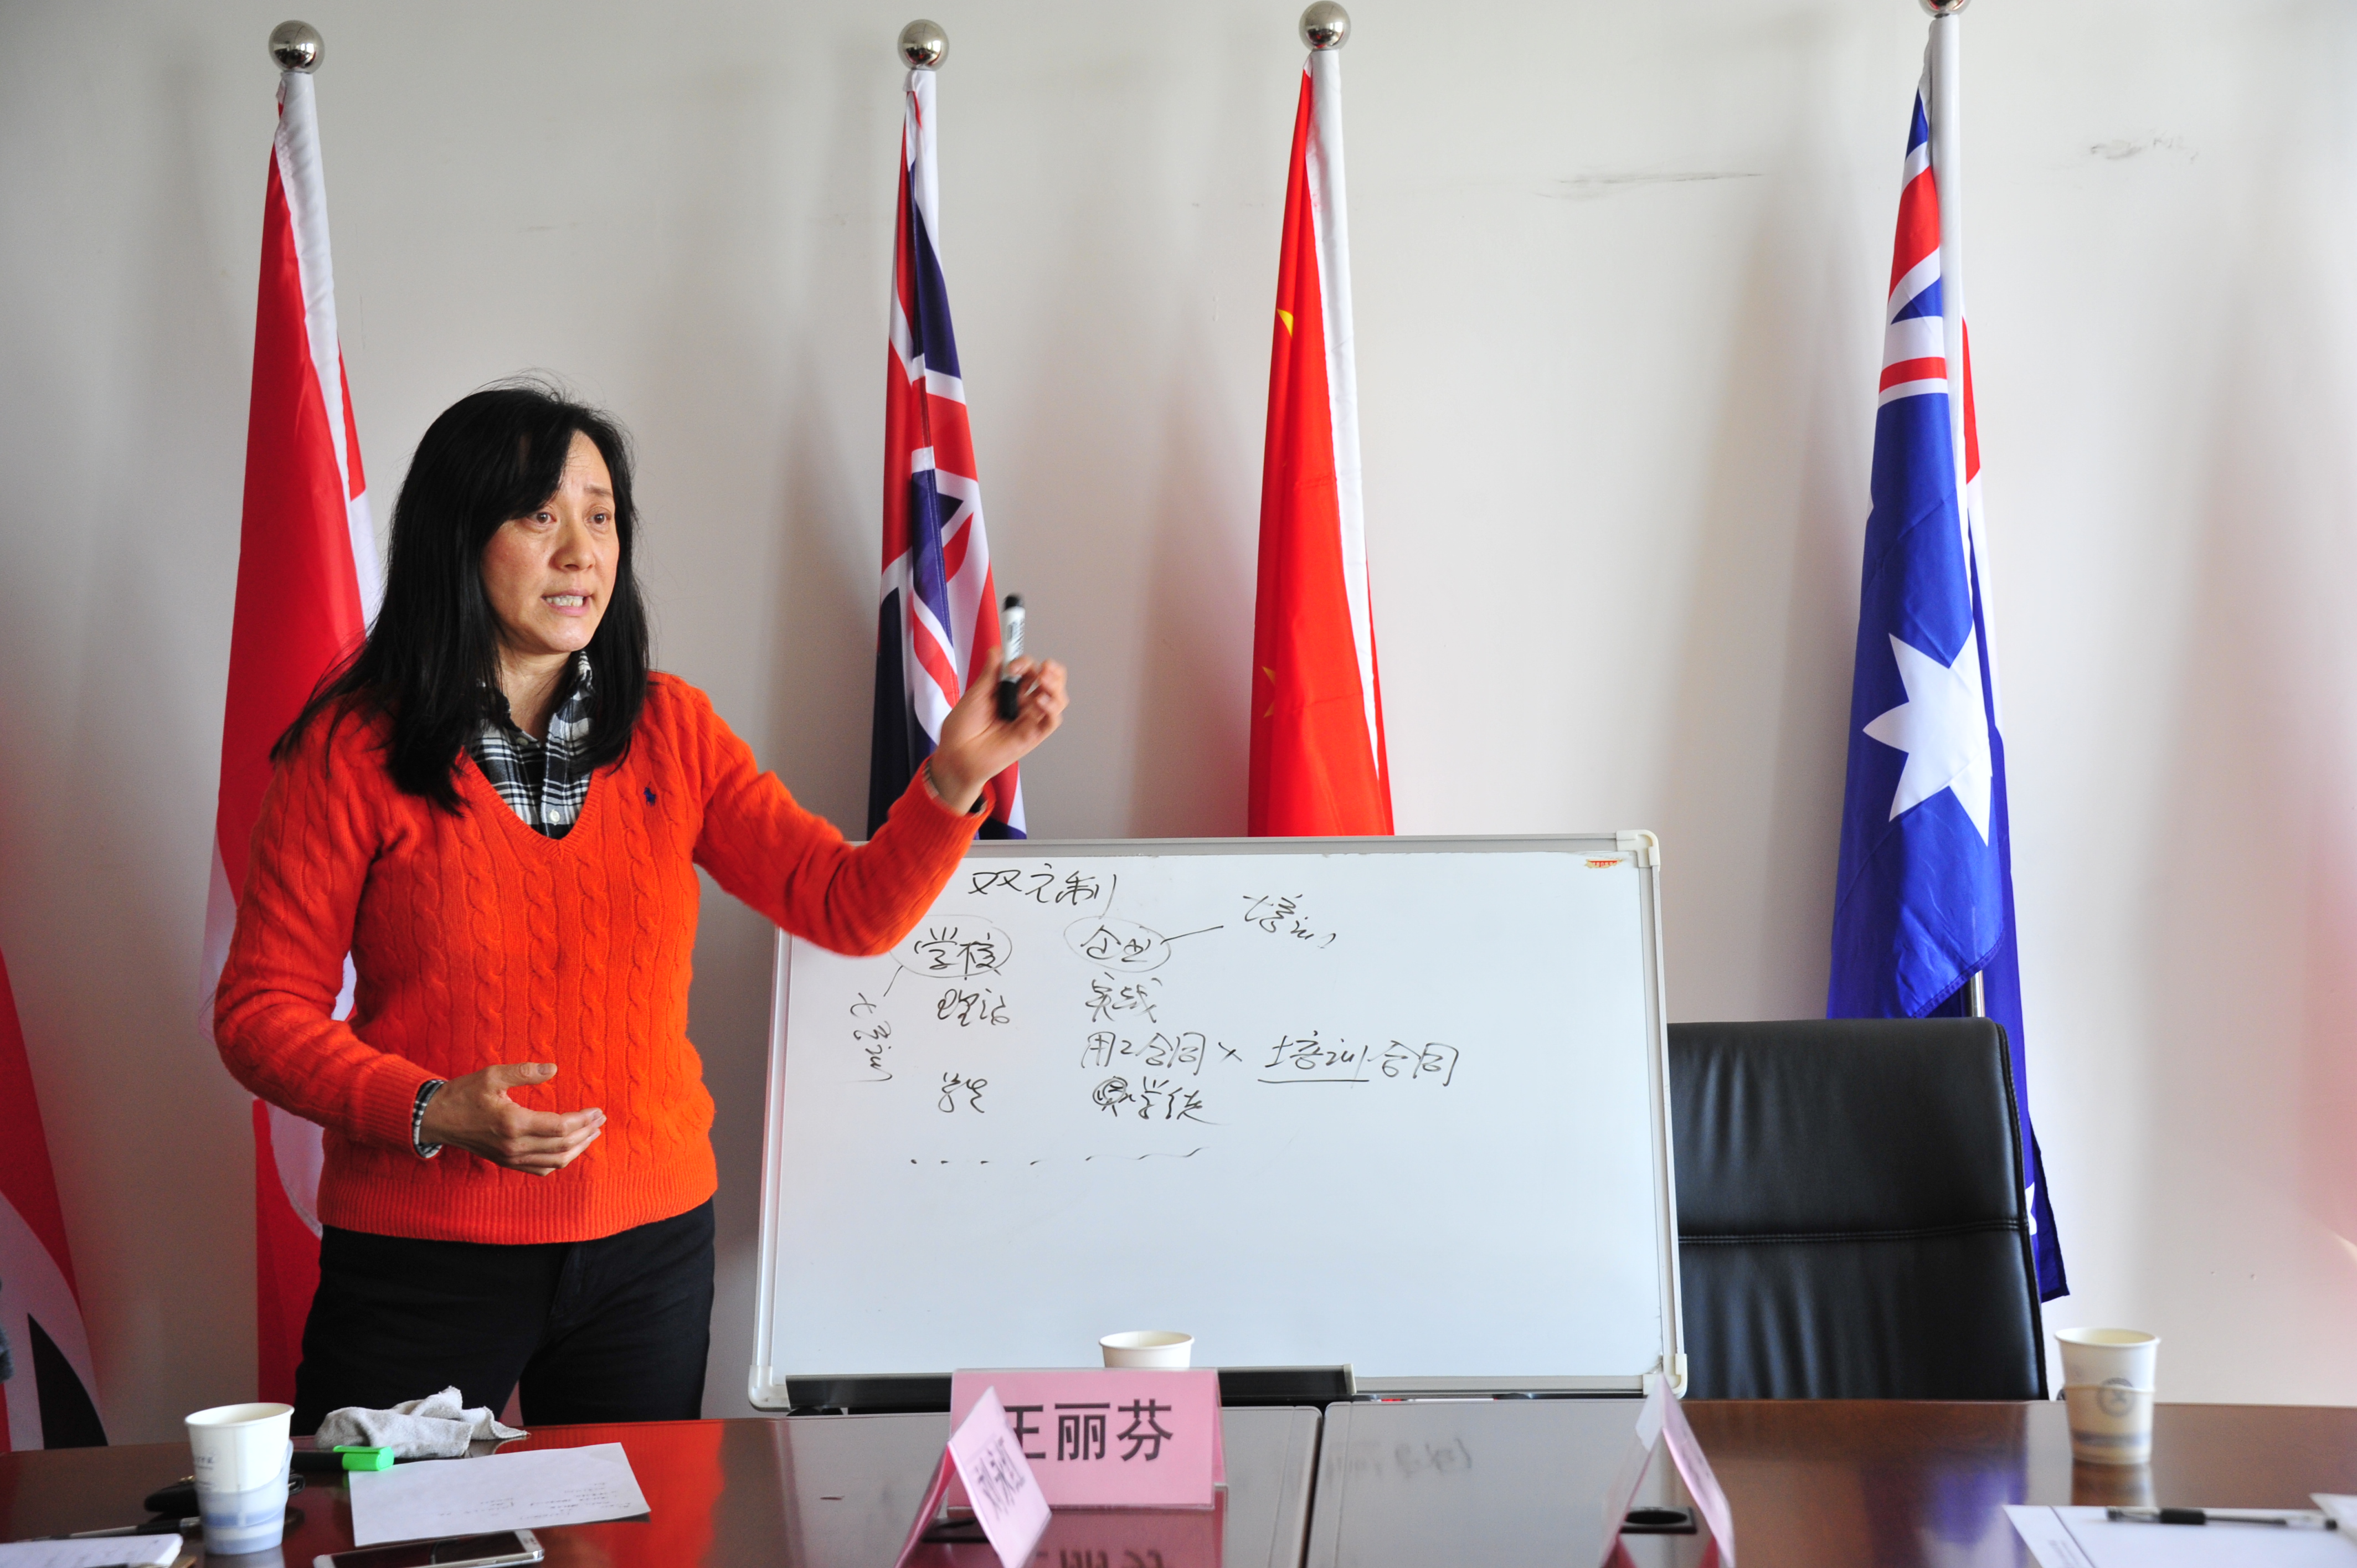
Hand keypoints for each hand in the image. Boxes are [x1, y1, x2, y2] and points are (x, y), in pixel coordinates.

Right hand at [418, 1062, 603, 1175]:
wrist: (436, 1118)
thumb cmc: (464, 1094)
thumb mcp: (493, 1075)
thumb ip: (525, 1072)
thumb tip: (554, 1068)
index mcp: (514, 1123)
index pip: (560, 1127)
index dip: (583, 1120)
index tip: (597, 1110)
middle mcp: (514, 1146)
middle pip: (563, 1146)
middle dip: (587, 1133)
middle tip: (601, 1119)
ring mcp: (510, 1157)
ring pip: (554, 1161)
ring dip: (578, 1149)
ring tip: (592, 1134)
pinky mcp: (506, 1162)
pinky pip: (540, 1169)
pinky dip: (559, 1161)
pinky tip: (568, 1149)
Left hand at [926, 649, 1068, 811]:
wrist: (957, 755)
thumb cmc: (961, 728)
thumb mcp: (975, 695)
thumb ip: (990, 674)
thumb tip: (998, 650)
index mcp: (1008, 690)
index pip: (1028, 670)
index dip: (1024, 662)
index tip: (1012, 664)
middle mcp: (1022, 703)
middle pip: (1048, 682)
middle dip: (1050, 671)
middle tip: (1043, 667)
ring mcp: (1028, 719)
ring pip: (1056, 699)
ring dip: (1056, 686)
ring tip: (1045, 680)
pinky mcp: (1032, 736)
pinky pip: (1051, 721)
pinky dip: (1052, 709)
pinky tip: (1041, 701)